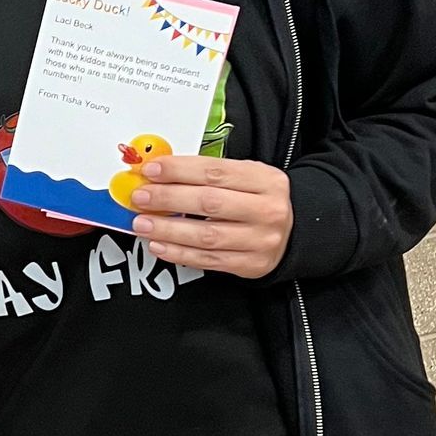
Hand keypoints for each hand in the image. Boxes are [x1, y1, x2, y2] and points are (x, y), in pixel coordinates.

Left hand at [129, 155, 294, 278]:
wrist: (295, 231)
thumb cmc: (261, 199)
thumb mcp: (249, 176)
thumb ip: (211, 174)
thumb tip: (162, 173)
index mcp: (266, 181)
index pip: (215, 172)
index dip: (179, 170)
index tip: (152, 171)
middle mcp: (266, 211)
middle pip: (209, 203)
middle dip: (168, 199)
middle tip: (140, 197)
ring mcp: (260, 241)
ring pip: (206, 236)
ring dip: (168, 229)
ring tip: (142, 223)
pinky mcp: (250, 265)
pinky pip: (208, 261)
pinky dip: (179, 253)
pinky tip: (159, 245)